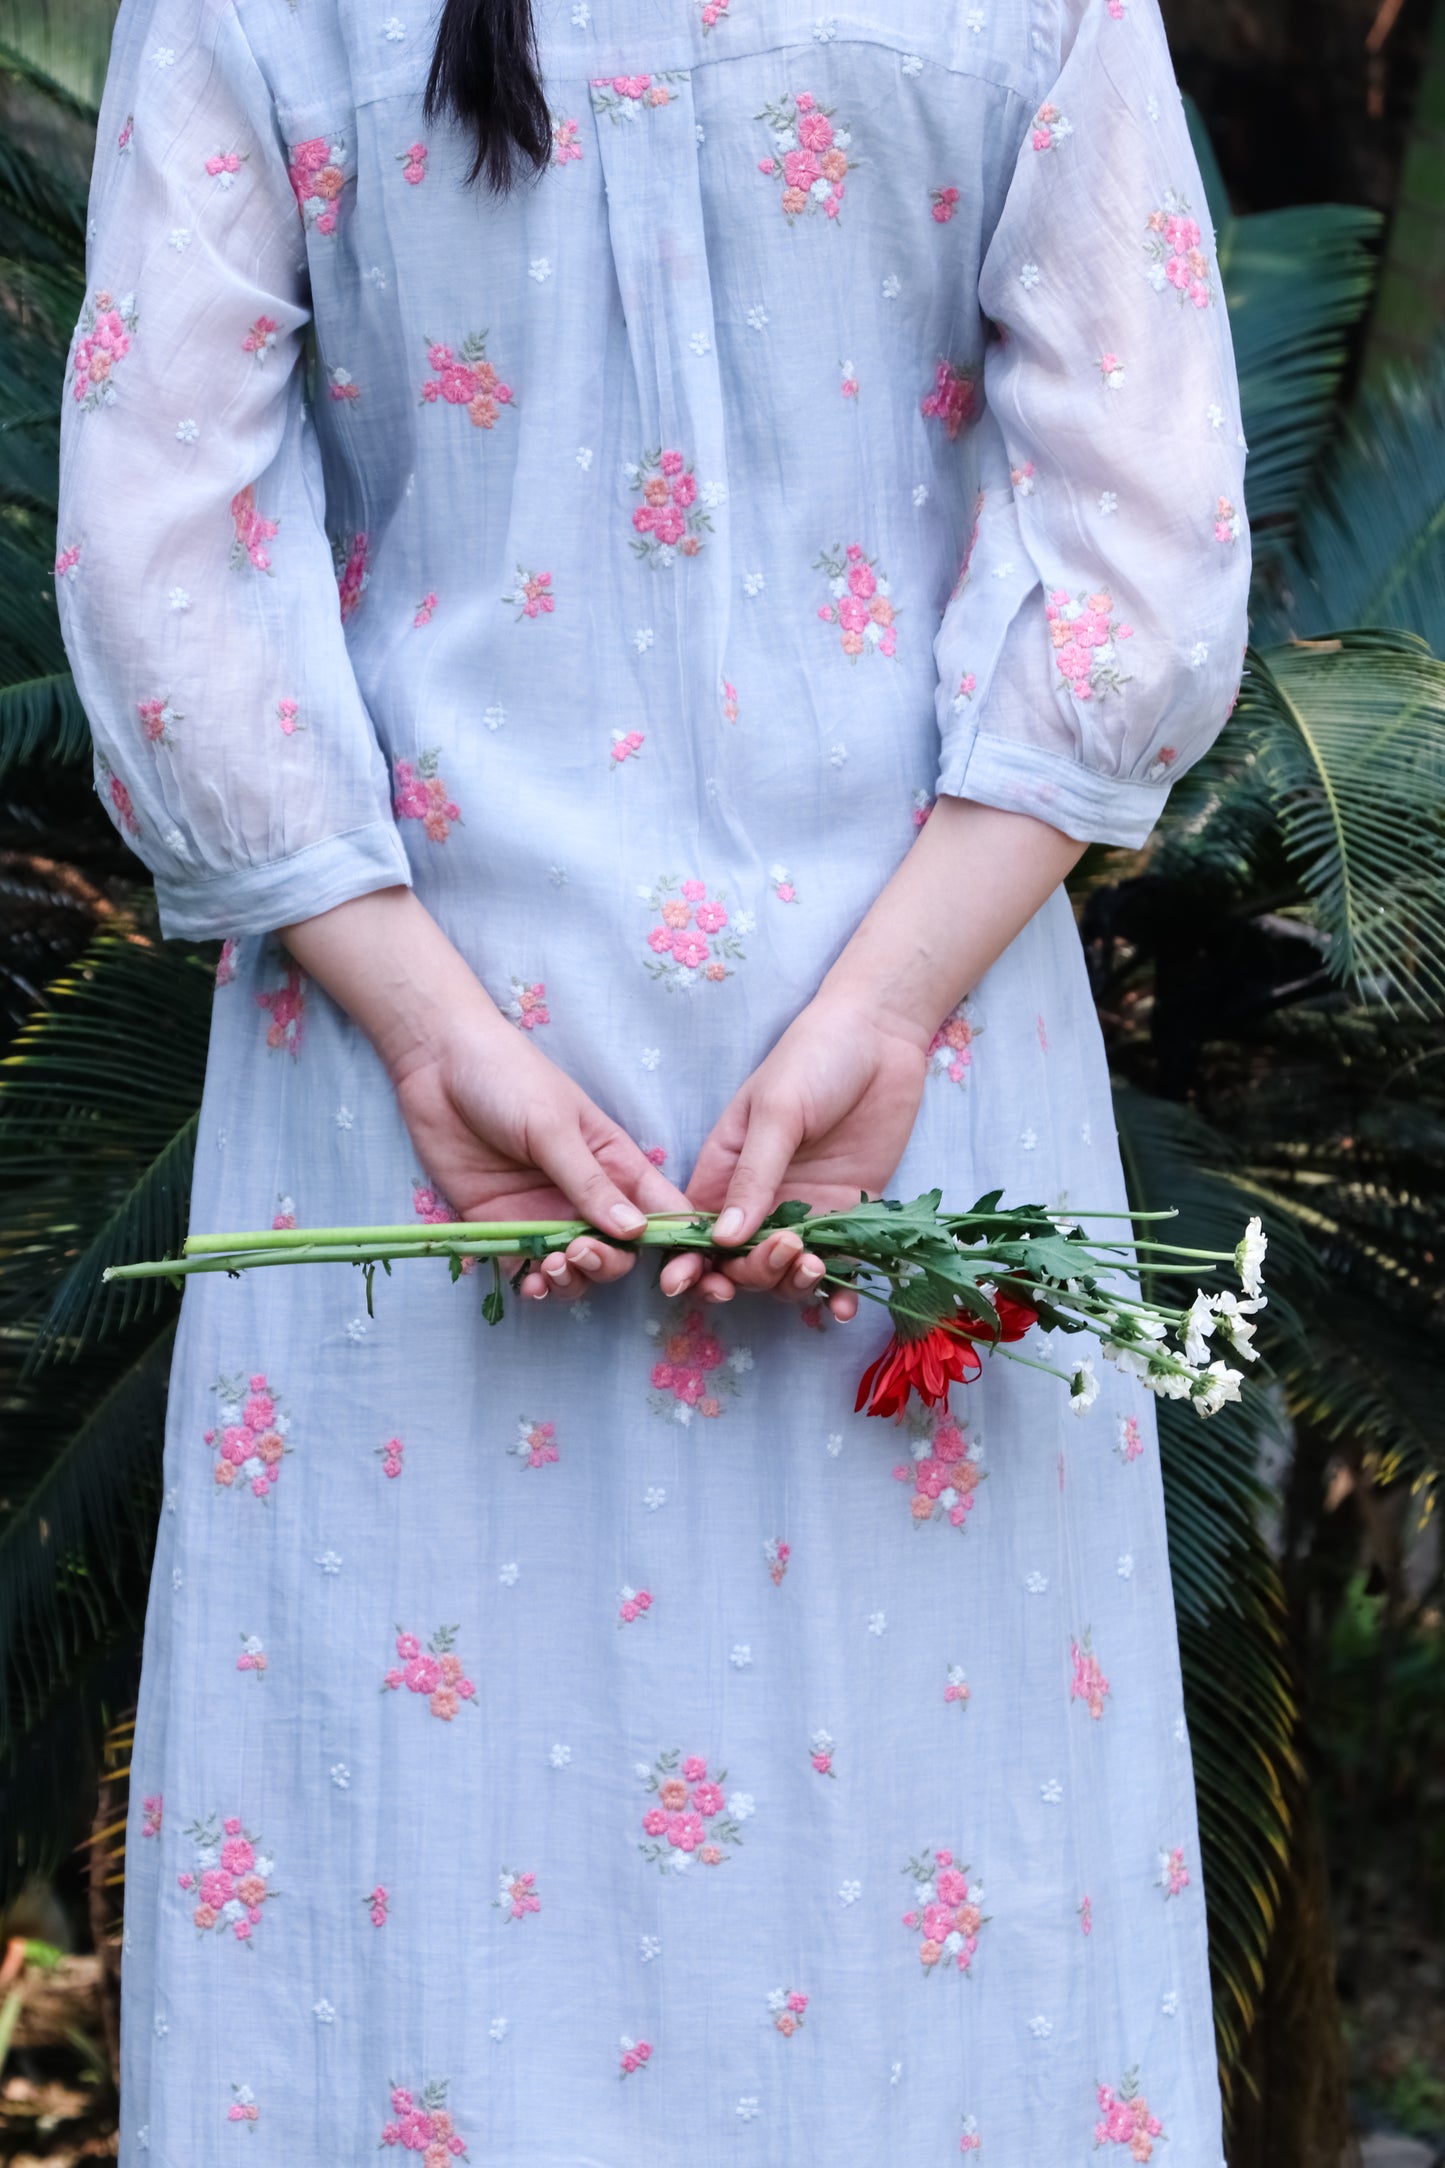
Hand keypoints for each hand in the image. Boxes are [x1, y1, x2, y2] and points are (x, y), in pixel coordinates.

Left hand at [394, 1013, 714, 1301]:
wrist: (438, 1064)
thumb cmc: (508, 1077)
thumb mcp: (554, 1127)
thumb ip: (590, 1181)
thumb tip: (636, 1231)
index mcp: (615, 1164)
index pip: (663, 1213)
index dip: (677, 1247)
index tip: (672, 1273)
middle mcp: (585, 1197)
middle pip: (619, 1252)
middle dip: (609, 1264)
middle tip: (579, 1252)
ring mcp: (543, 1214)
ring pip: (576, 1270)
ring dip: (572, 1281)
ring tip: (550, 1267)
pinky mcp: (502, 1226)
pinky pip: (526, 1269)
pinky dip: (533, 1285)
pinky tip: (527, 1281)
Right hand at [664, 796, 1085, 1310]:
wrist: (881, 1036)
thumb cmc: (813, 1058)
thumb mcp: (776, 1111)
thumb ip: (753, 1175)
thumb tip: (725, 1240)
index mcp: (721, 1172)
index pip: (695, 1234)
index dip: (687, 1265)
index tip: (689, 1285)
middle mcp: (757, 1201)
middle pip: (738, 1264)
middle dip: (750, 1274)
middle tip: (781, 1252)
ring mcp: (804, 1212)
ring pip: (784, 1274)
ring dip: (790, 1284)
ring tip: (814, 1265)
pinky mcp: (849, 1217)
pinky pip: (837, 1265)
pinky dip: (834, 1294)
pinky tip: (842, 1305)